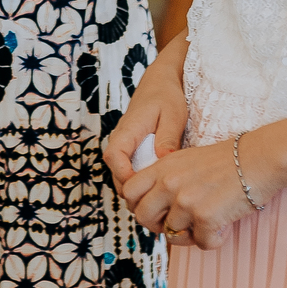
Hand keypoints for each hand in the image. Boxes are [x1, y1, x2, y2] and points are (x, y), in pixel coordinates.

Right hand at [105, 52, 188, 196]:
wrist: (160, 83)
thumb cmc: (166, 96)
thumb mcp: (173, 115)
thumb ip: (167, 139)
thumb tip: (163, 161)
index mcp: (127, 131)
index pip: (114, 158)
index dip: (125, 176)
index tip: (144, 188)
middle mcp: (120, 141)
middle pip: (116, 174)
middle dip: (133, 192)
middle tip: (157, 205)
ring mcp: (124, 147)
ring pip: (122, 177)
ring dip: (137, 190)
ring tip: (160, 202)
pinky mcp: (131, 151)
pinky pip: (131, 172)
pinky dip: (141, 183)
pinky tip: (160, 189)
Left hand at [119, 135, 275, 246]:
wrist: (259, 159)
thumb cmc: (228, 160)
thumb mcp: (187, 159)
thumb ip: (167, 178)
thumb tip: (155, 206)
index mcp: (163, 167)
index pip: (128, 191)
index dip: (137, 205)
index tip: (155, 210)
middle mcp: (169, 183)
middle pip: (142, 217)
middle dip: (157, 226)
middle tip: (178, 224)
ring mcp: (186, 200)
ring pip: (172, 234)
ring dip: (189, 235)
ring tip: (207, 224)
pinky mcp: (205, 217)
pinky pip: (200, 243)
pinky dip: (212, 240)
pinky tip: (222, 229)